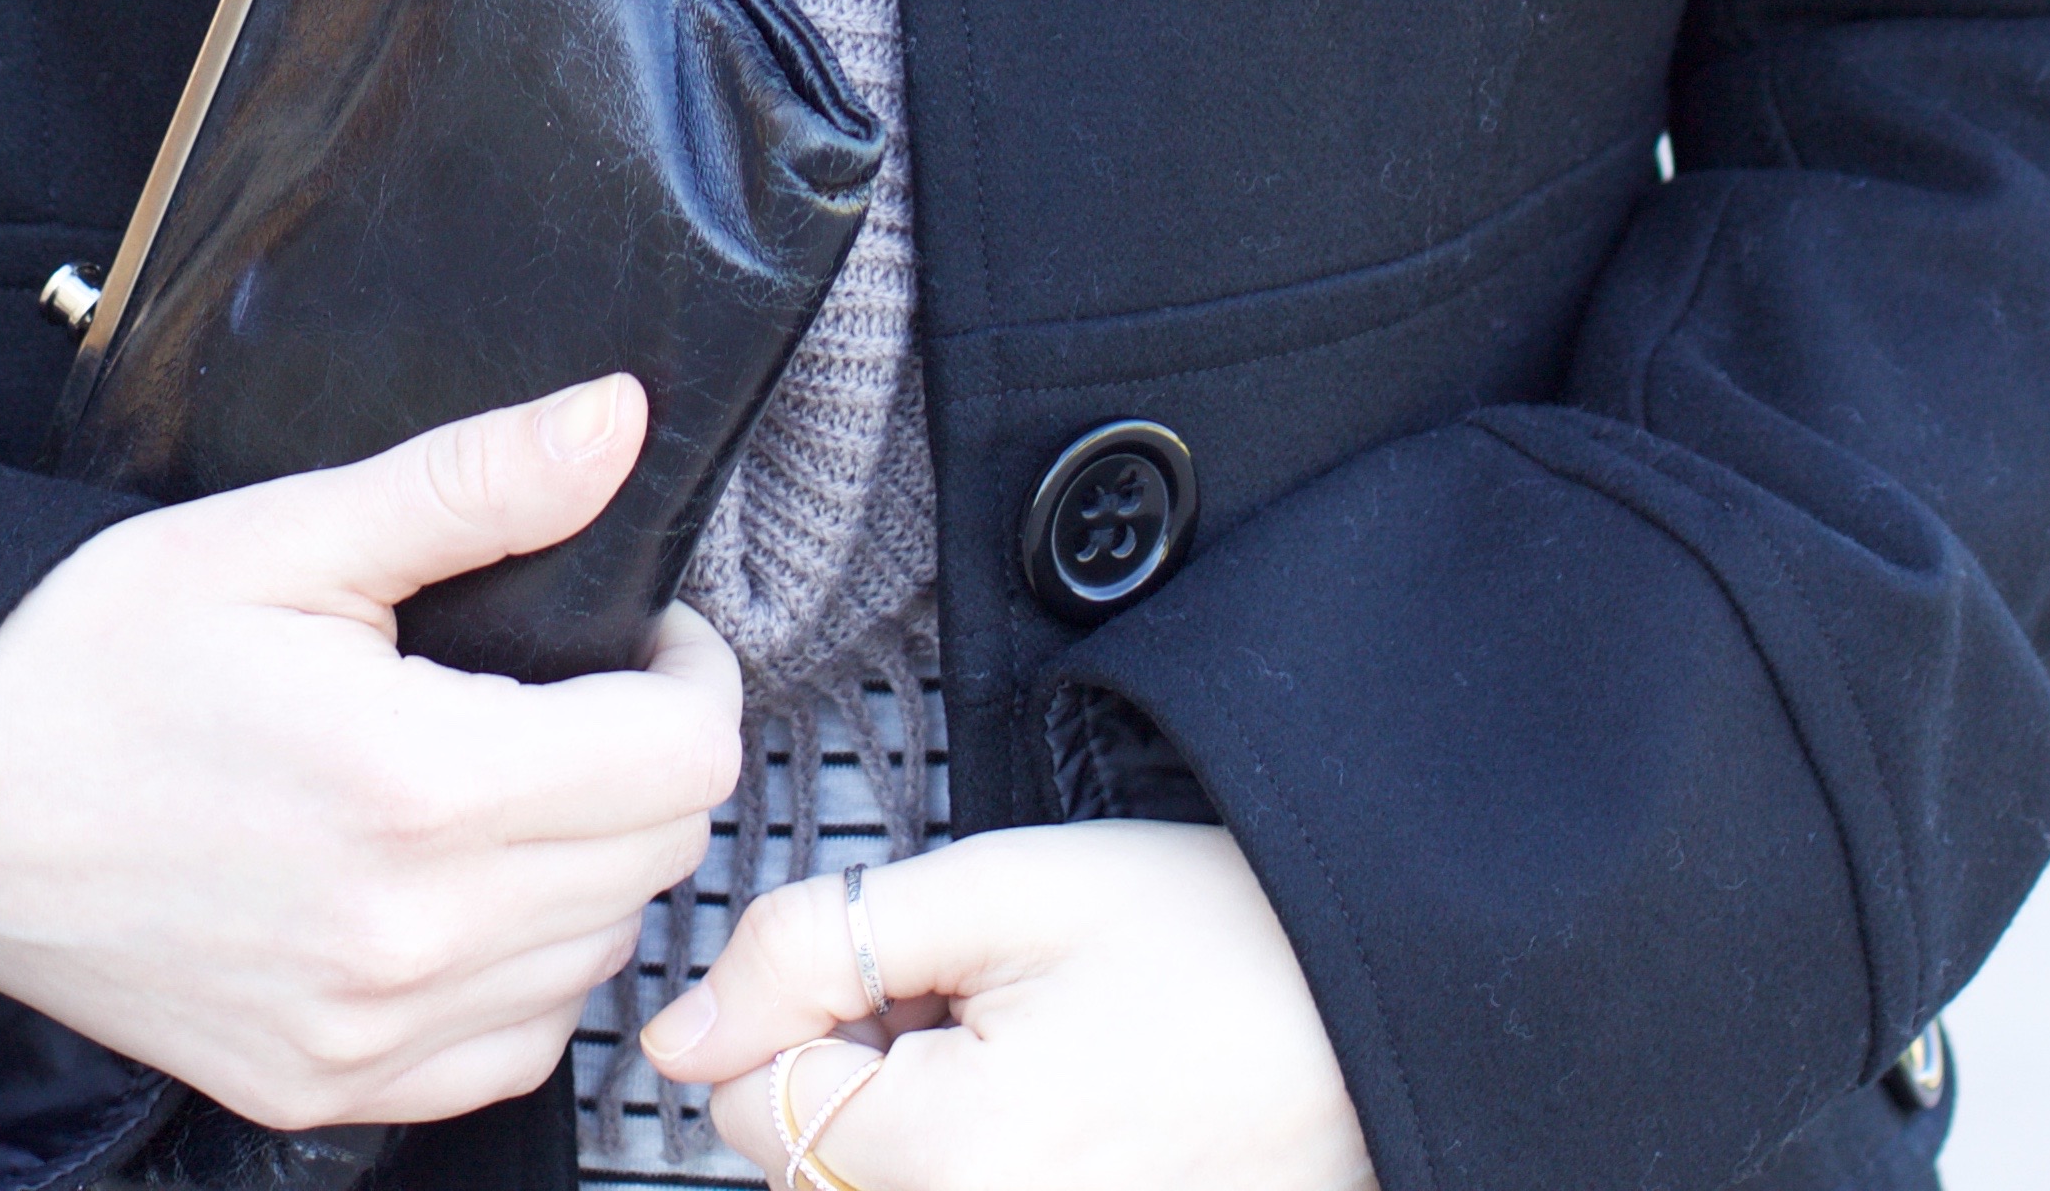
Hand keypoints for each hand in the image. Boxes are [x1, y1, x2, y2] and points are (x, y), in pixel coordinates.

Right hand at [0, 372, 738, 1125]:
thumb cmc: (98, 650)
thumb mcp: (290, 534)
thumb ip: (474, 485)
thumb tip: (619, 419)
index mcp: (419, 786)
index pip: (682, 760)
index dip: (690, 674)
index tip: (642, 631)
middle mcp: (409, 942)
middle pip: (656, 860)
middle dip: (649, 759)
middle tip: (580, 686)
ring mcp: (363, 1039)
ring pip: (596, 960)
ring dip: (595, 867)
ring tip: (518, 774)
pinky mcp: (318, 1091)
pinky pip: (508, 1053)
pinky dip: (525, 972)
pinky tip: (466, 888)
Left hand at [642, 819, 1374, 1190]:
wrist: (1370, 1019)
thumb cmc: (1218, 944)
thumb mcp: (1007, 887)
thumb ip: (820, 945)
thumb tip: (679, 1030)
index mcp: (955, 1160)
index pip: (750, 1100)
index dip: (802, 1004)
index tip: (897, 959)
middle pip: (805, 1166)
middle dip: (854, 1070)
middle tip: (974, 998)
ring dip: (906, 1121)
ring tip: (1019, 1052)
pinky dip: (964, 1161)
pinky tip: (1045, 1106)